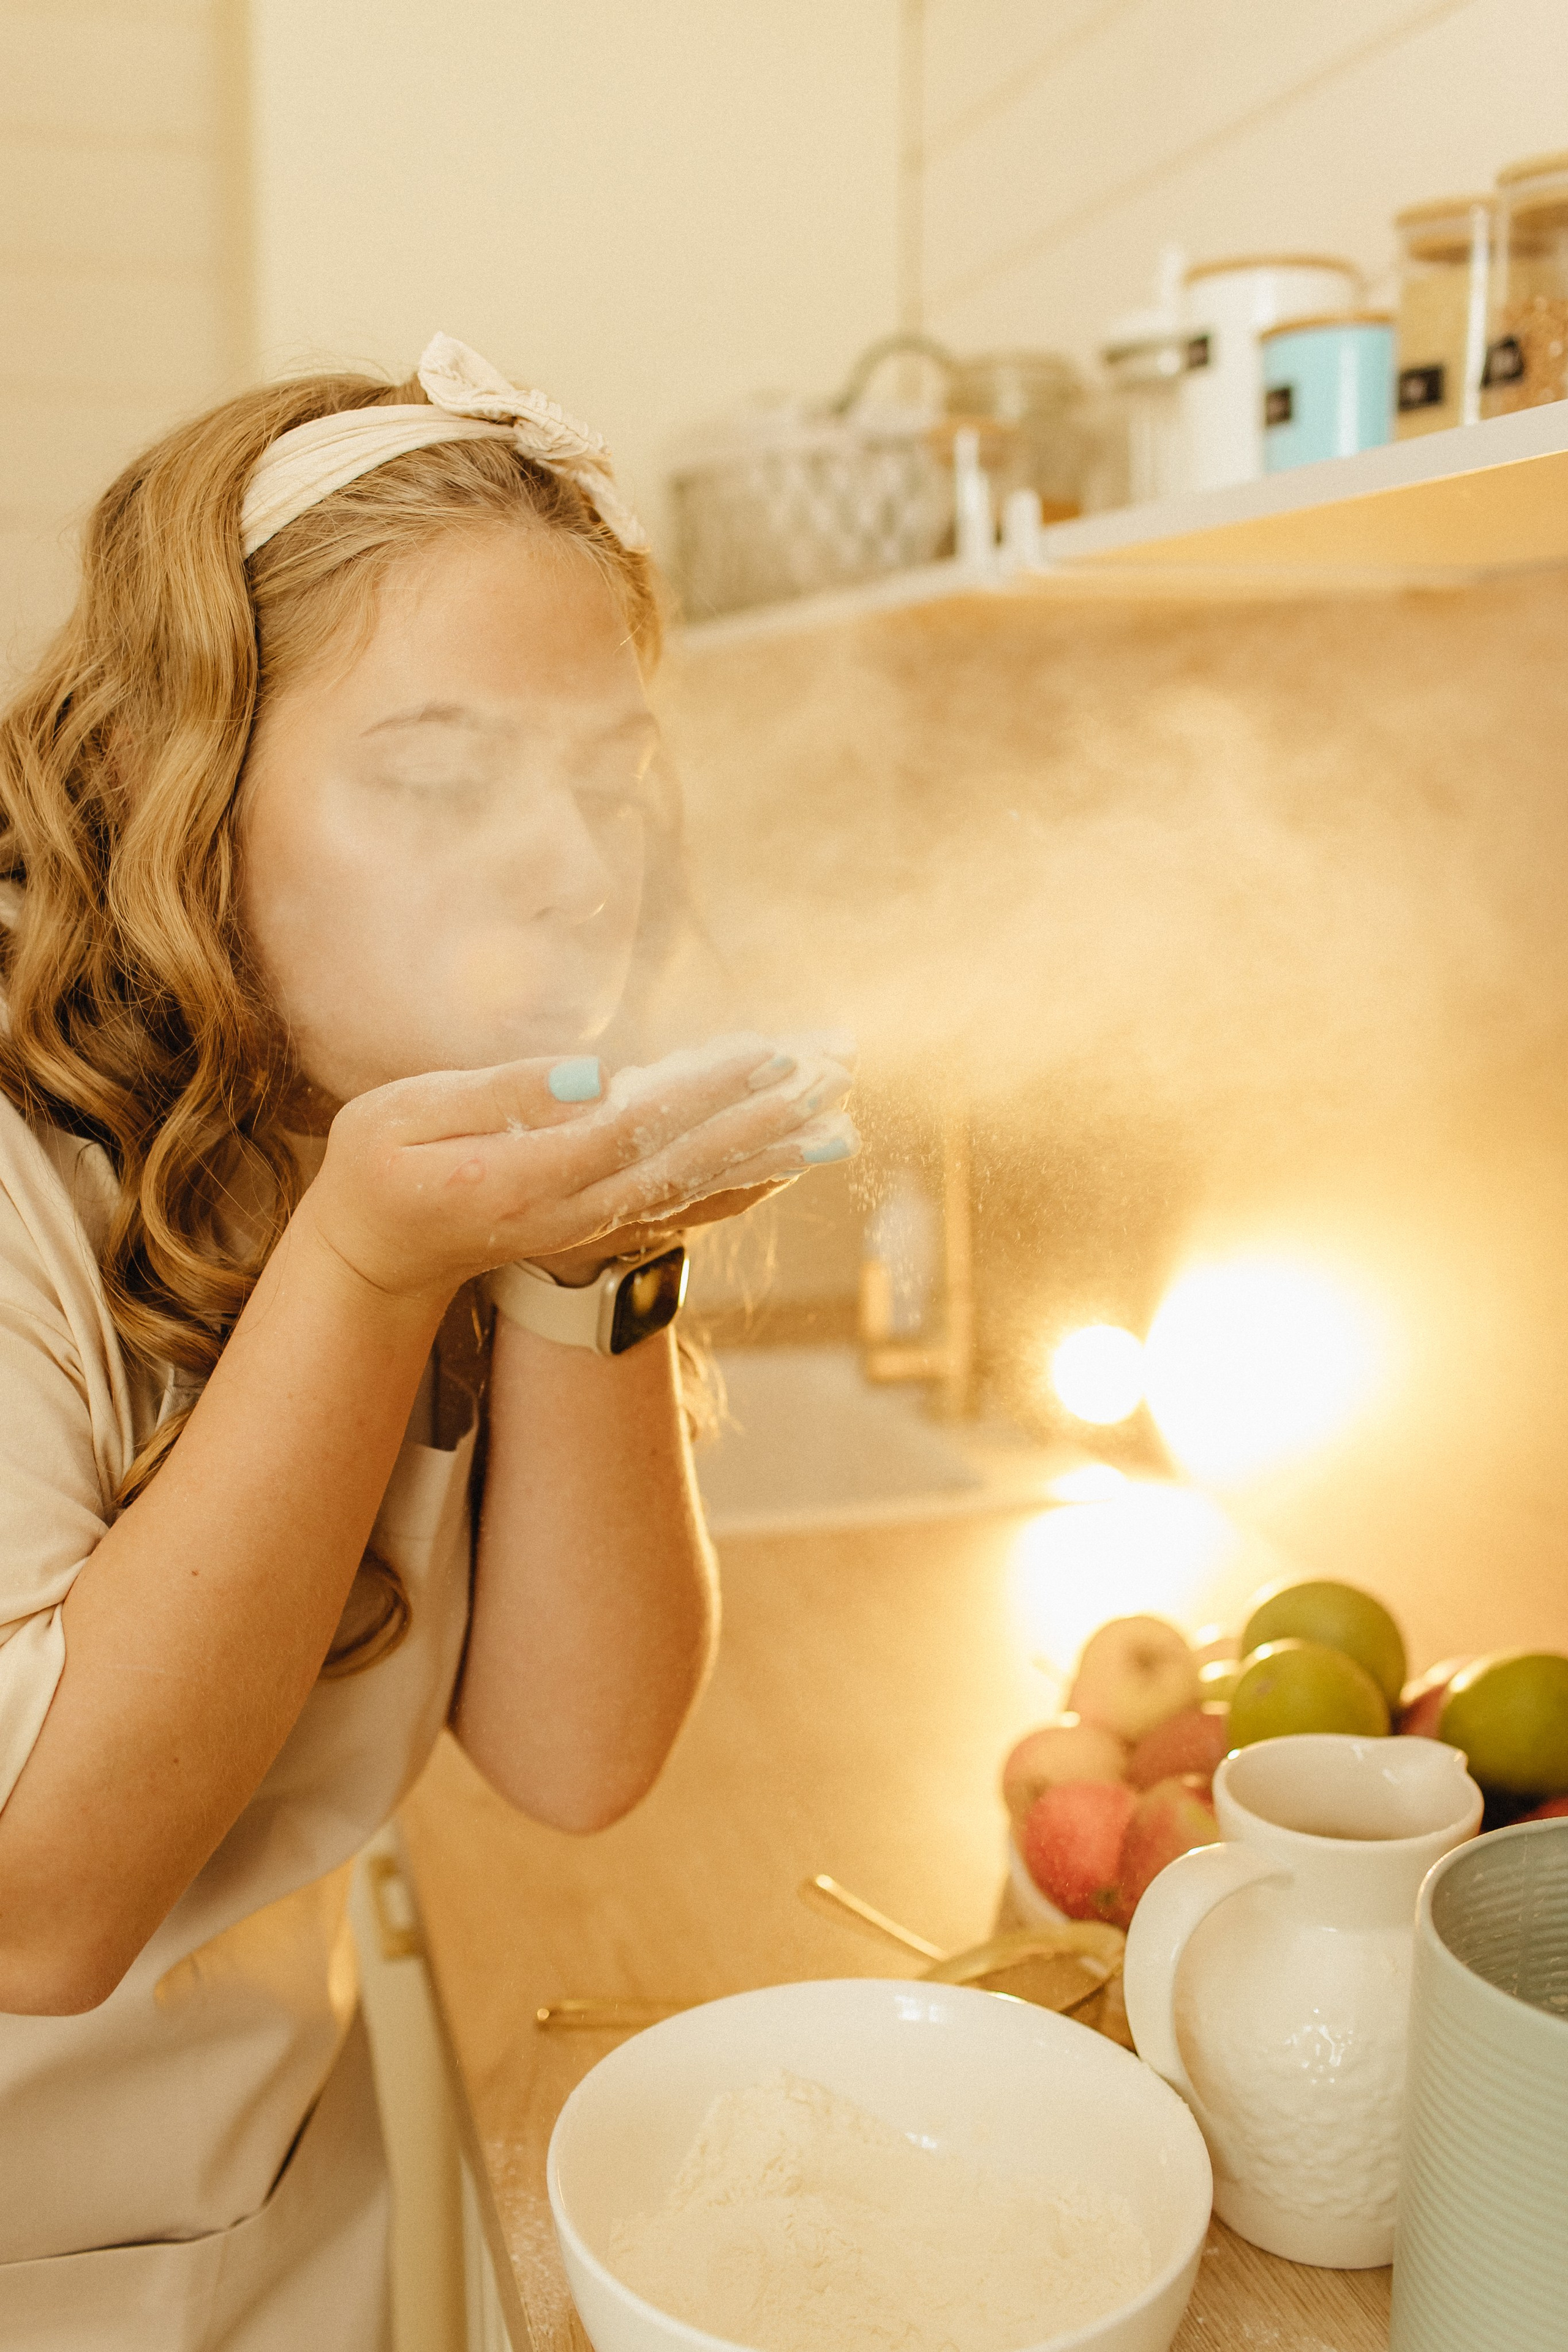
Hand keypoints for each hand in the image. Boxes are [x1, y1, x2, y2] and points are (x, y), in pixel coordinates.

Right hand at [301, 1041, 855, 1308]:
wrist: (377, 1257)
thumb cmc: (377, 1168)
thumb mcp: (401, 1117)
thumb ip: (496, 1096)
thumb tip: (594, 1078)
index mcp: (517, 1181)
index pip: (630, 1133)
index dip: (702, 1097)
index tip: (761, 1055)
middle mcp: (568, 1216)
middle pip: (683, 1168)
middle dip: (760, 1123)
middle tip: (828, 1077)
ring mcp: (588, 1231)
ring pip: (695, 1196)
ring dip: (768, 1159)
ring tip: (836, 1122)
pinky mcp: (599, 1232)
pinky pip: (685, 1213)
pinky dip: (743, 1189)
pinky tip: (789, 1165)